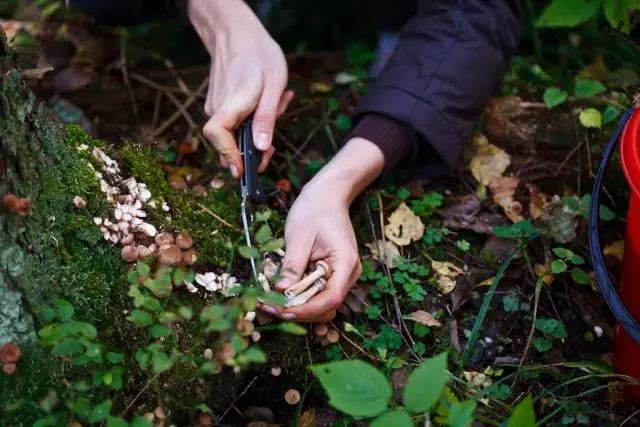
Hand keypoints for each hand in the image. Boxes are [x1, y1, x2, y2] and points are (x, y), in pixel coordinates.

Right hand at [188, 0, 293, 177]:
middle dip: (251, 153)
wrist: (237, 34)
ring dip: (256, 132)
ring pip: (235, 133)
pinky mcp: (219, 106)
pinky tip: (268, 102)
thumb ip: (266, 118)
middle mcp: (218, 108)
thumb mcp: (273, 85)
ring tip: (276, 106)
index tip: (241, 171)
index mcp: (232, 103)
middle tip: (272, 149)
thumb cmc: (259, 55)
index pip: (217, 134)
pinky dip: (252, 120)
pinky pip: (235, 122)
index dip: (227, 155)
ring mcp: (216, 107)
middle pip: (227, 144)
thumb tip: (261, 148)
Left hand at [258, 137, 385, 321]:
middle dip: (299, 312)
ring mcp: (342, 275)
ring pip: (323, 304)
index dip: (307, 309)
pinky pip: (318, 293)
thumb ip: (292, 265)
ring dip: (299, 308)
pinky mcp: (332, 274)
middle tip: (269, 308)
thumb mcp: (299, 236)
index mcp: (345, 262)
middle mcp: (348, 273)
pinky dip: (301, 298)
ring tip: (272, 303)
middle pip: (327, 306)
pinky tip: (281, 294)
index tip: (282, 311)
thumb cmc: (315, 209)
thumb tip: (280, 291)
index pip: (331, 298)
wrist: (328, 195)